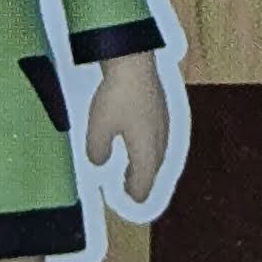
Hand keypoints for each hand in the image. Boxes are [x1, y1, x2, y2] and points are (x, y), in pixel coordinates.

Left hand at [85, 50, 167, 204]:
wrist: (134, 60)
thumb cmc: (116, 97)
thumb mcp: (98, 128)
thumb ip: (97, 151)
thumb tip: (98, 162)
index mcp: (147, 152)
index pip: (143, 185)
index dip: (133, 196)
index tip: (124, 201)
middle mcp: (161, 140)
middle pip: (153, 169)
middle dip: (140, 180)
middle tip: (127, 188)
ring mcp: (164, 121)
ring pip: (157, 151)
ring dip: (144, 162)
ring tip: (131, 165)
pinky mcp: (161, 106)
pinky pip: (156, 134)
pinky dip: (146, 144)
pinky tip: (136, 135)